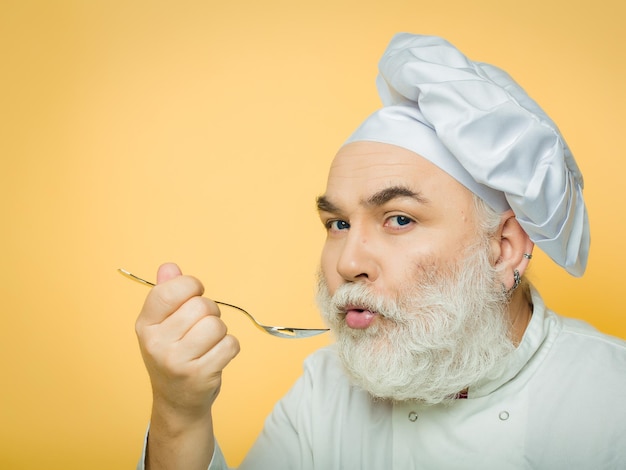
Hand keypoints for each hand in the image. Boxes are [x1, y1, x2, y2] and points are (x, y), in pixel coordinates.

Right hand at [136, 263, 239, 422]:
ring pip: (217, 324)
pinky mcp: (200, 375)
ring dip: (220, 331)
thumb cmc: (173, 354)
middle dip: (210, 311)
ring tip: (208, 343)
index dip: (190, 285)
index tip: (194, 294)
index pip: (170, 290)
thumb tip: (170, 267)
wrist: (177, 401)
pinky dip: (230, 347)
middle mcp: (156, 343)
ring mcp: (177, 361)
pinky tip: (216, 356)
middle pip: (200, 306)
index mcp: (145, 325)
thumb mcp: (162, 324)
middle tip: (202, 326)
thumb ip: (166, 293)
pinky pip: (230, 344)